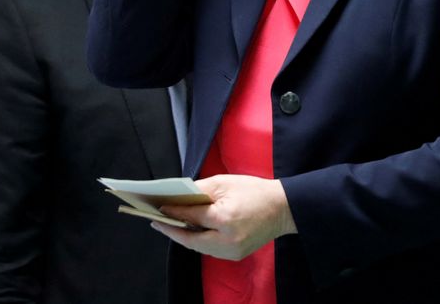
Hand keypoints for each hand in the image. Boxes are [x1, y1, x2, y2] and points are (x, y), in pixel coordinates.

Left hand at [150, 174, 296, 260]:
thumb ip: (199, 191)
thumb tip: (177, 198)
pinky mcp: (236, 255)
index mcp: (225, 219)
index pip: (192, 217)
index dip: (174, 212)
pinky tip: (190, 231)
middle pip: (191, 239)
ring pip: (199, 247)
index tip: (159, 207)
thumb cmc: (254, 191)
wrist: (283, 208)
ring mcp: (232, 251)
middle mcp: (227, 240)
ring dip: (183, 237)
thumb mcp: (225, 183)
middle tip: (156, 221)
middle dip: (172, 230)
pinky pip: (210, 250)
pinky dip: (198, 241)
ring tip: (169, 226)